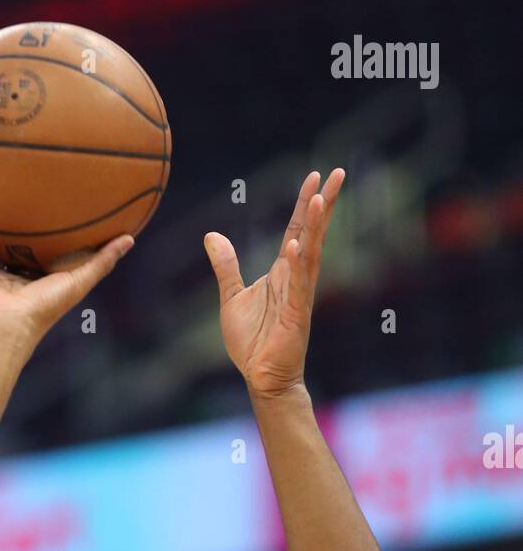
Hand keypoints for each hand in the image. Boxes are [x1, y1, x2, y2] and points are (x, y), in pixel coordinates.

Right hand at [0, 218, 133, 347]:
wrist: (6, 326)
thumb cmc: (44, 308)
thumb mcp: (80, 281)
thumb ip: (102, 261)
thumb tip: (130, 238)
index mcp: (31, 277)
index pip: (36, 252)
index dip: (41, 234)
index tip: (47, 209)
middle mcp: (6, 274)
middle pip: (5, 246)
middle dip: (6, 228)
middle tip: (8, 197)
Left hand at [204, 168, 344, 399]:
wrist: (260, 377)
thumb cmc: (252, 341)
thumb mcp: (231, 296)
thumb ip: (226, 265)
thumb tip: (212, 235)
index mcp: (283, 272)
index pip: (297, 229)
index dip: (305, 203)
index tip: (316, 176)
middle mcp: (295, 278)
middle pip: (312, 234)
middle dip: (324, 204)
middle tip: (338, 173)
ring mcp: (298, 296)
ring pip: (310, 254)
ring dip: (316, 227)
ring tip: (321, 199)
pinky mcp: (294, 315)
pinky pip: (297, 286)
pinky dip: (297, 265)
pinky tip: (295, 245)